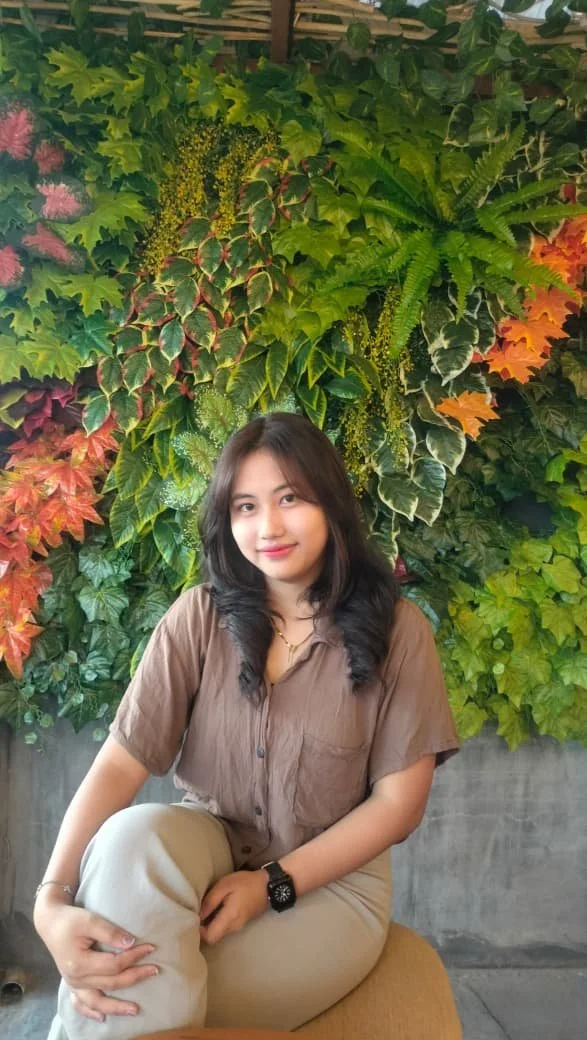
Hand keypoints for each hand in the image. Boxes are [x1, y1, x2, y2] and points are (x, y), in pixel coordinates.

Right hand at [34, 901, 157, 1021]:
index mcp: (80, 963)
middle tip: (155, 970)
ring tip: (135, 1010)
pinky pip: (81, 1004)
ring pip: (97, 1001)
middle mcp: (76, 978)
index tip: (150, 948)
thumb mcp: (90, 920)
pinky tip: (103, 1018)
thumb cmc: (70, 919)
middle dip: (135, 976)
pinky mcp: (72, 983)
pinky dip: (91, 1012)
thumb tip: (131, 943)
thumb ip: (110, 932)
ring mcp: (73, 984)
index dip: (134, 957)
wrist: (51, 922)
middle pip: (111, 983)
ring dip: (117, 1007)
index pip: (114, 964)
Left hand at [200, 870, 267, 944]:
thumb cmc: (246, 883)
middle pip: (213, 937)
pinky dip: (216, 923)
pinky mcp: (240, 924)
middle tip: (194, 916)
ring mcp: (238, 927)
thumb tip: (198, 916)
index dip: (198, 932)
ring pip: (218, 933)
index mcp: (230, 917)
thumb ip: (211, 901)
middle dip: (202, 930)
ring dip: (209, 926)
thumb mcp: (225, 885)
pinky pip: (224, 928)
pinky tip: (214, 911)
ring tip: (203, 912)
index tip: (192, 920)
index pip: (210, 937)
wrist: (268, 886)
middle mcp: (234, 927)